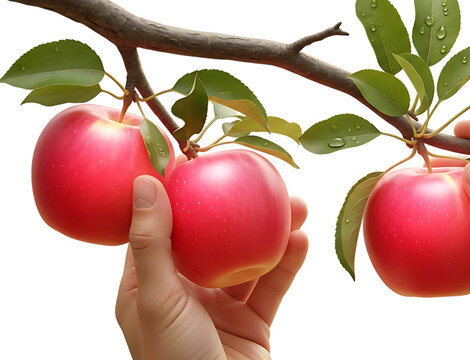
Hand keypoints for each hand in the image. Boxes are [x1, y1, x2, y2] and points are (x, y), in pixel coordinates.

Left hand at [115, 170, 307, 359]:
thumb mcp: (157, 300)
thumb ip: (152, 243)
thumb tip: (143, 183)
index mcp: (149, 285)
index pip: (161, 227)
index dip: (180, 193)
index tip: (200, 159)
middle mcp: (185, 291)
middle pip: (214, 238)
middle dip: (240, 208)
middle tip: (264, 178)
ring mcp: (221, 306)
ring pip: (249, 258)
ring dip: (273, 232)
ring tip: (297, 206)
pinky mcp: (253, 321)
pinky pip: (272, 286)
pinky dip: (287, 264)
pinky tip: (301, 242)